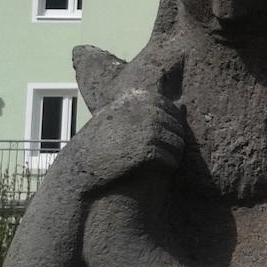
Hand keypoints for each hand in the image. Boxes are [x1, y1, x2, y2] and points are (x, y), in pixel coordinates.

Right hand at [65, 90, 185, 188]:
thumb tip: (185, 105)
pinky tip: (153, 169)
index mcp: (143, 98)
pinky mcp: (148, 150)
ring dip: (172, 156)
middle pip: (178, 129)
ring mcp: (149, 129)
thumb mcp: (123, 115)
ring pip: (178, 145)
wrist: (82, 163)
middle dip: (172, 143)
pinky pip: (172, 160)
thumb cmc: (103, 139)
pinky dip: (167, 166)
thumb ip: (151, 109)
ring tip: (155, 161)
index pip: (175, 112)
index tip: (154, 139)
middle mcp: (148, 110)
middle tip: (156, 153)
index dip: (169, 128)